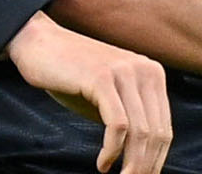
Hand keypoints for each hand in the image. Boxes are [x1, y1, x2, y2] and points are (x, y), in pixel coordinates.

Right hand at [5, 12, 170, 173]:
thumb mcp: (109, 94)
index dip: (156, 158)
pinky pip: (118, 126)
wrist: (36, 41)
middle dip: (146, 165)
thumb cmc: (69, 72)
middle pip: (156, 133)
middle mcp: (144, 70)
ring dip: (131, 164)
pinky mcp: (102, 78)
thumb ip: (129, 115)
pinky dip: (112, 151)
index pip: (164, 127)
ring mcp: (124, 72)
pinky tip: (103, 163)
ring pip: (140, 132)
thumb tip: (142, 157)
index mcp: (152, 73)